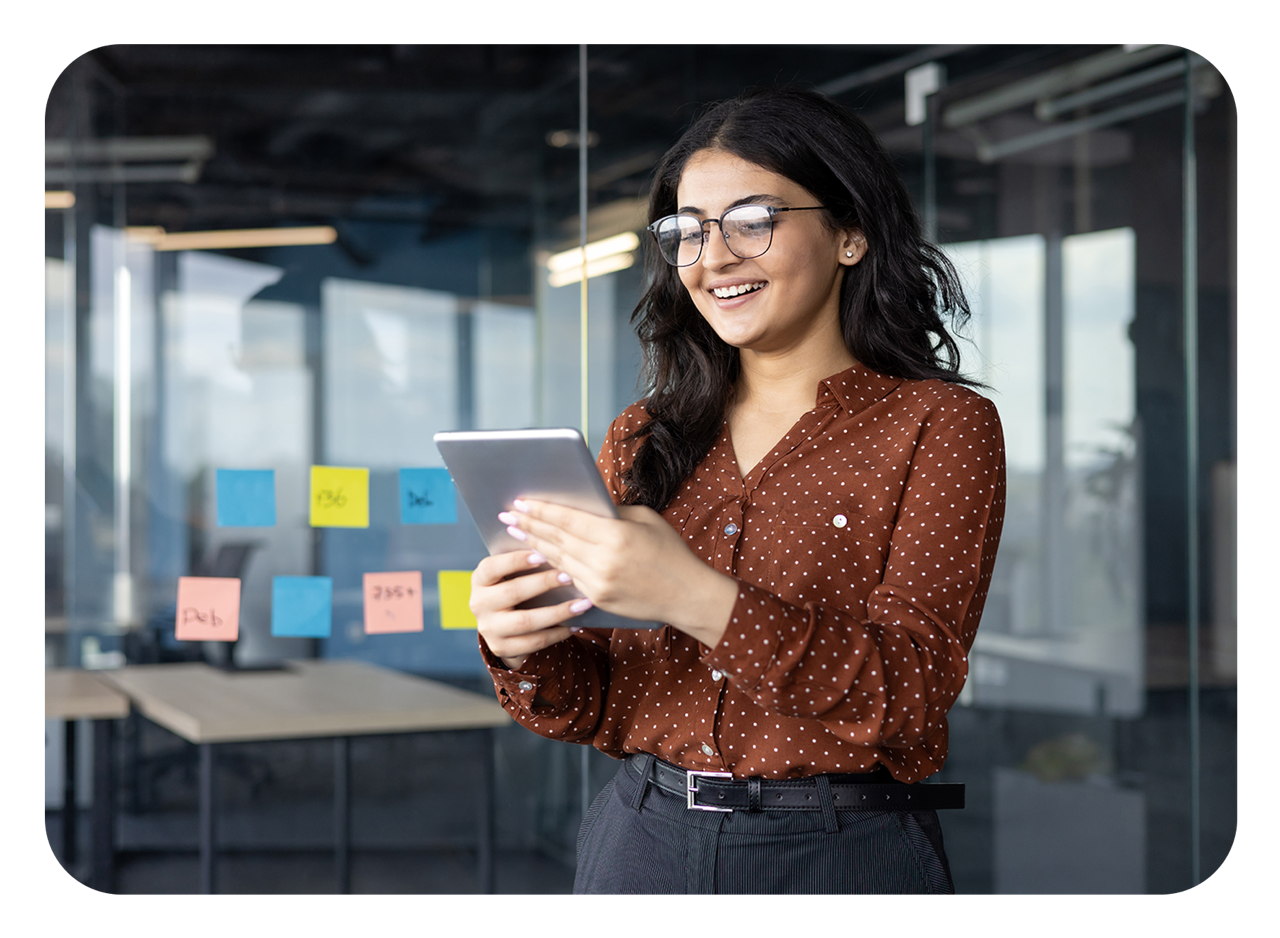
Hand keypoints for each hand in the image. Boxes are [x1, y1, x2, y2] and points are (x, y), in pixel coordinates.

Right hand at [469, 549, 592, 670]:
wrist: (504, 624)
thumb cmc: (516, 587)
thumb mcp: (512, 574)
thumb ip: (526, 563)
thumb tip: (556, 551)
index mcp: (480, 580)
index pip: (491, 567)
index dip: (515, 561)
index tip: (542, 554)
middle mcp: (479, 604)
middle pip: (512, 593)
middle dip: (543, 584)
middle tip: (569, 577)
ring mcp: (488, 628)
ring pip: (525, 621)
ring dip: (557, 612)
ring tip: (581, 604)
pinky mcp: (501, 647)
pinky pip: (533, 642)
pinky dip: (556, 634)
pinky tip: (575, 624)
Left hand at [500, 499, 738, 646]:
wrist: (687, 594)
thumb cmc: (670, 551)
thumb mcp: (646, 520)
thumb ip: (612, 513)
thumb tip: (583, 506)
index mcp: (616, 535)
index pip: (568, 519)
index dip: (541, 509)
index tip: (521, 501)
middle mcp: (604, 560)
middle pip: (557, 539)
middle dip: (529, 525)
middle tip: (508, 515)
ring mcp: (599, 582)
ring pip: (557, 559)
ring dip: (535, 545)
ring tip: (516, 532)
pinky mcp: (597, 598)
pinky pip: (568, 578)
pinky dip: (551, 565)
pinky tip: (538, 556)